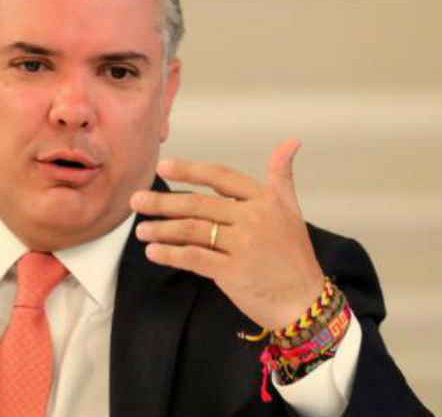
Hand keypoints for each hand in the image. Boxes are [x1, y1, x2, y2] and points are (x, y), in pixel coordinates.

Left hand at [130, 137, 324, 330]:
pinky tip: (154, 252)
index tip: (163, 167)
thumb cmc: (294, 255)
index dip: (189, 170)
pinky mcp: (234, 272)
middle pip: (198, 204)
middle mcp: (254, 218)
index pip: (220, 176)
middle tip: (136, 200)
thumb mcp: (292, 210)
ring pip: (192, 230)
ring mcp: (244, 246)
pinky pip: (194, 258)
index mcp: (264, 200)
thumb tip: (291, 141)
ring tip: (141, 230)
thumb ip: (282, 176)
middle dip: (163, 202)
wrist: (305, 301)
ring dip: (161, 229)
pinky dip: (171, 254)